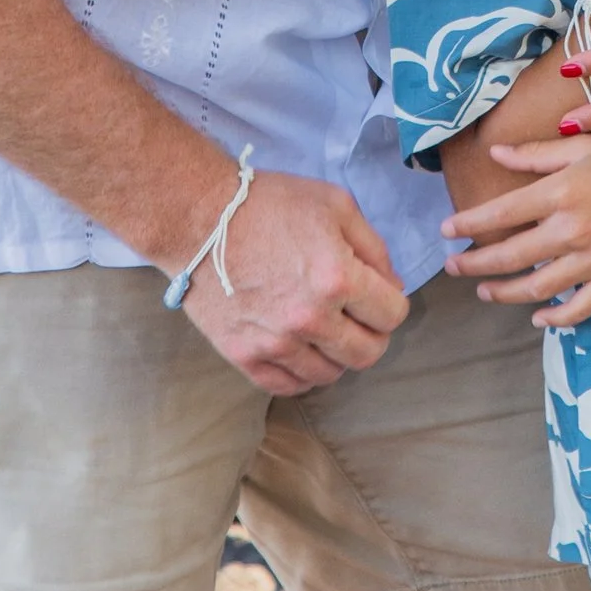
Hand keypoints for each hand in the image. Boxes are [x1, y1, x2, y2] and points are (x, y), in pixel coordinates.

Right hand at [176, 169, 408, 394]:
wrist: (198, 219)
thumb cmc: (267, 204)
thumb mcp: (335, 205)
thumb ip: (373, 248)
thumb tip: (392, 286)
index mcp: (337, 278)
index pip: (392, 314)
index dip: (390, 302)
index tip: (375, 294)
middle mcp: (310, 318)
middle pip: (367, 353)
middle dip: (371, 334)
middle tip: (356, 316)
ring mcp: (275, 342)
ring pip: (330, 375)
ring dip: (336, 354)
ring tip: (324, 329)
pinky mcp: (244, 355)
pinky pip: (289, 386)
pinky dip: (302, 373)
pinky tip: (300, 349)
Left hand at [444, 134, 590, 322]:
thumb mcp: (585, 146)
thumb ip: (537, 154)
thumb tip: (497, 153)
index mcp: (561, 193)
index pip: (499, 214)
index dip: (467, 224)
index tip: (446, 230)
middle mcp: (572, 230)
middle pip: (509, 256)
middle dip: (474, 264)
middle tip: (453, 266)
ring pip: (537, 287)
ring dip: (504, 292)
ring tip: (484, 291)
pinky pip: (579, 308)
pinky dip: (555, 317)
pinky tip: (537, 316)